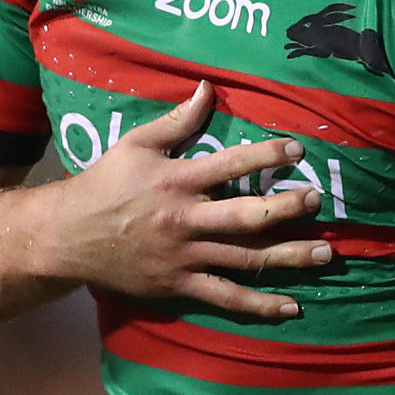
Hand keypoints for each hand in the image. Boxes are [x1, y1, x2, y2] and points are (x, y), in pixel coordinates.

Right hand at [38, 80, 330, 316]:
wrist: (67, 237)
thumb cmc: (104, 184)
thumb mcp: (135, 144)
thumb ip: (176, 120)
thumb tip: (207, 88)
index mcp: (176, 181)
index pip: (229, 165)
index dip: (265, 156)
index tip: (298, 149)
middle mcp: (185, 220)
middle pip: (245, 217)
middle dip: (285, 209)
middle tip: (317, 201)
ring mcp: (184, 257)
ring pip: (245, 260)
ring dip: (289, 257)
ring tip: (327, 254)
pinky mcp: (179, 285)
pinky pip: (226, 298)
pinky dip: (260, 305)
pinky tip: (292, 306)